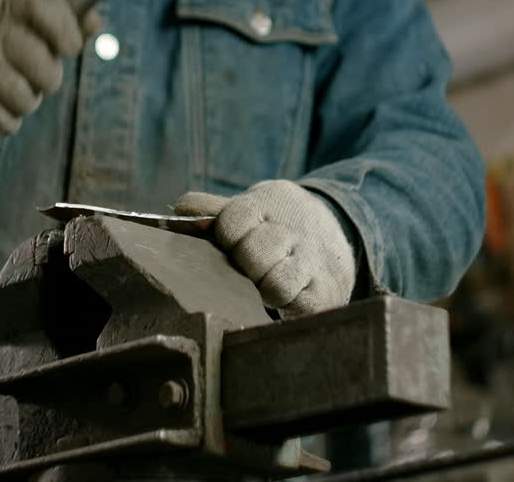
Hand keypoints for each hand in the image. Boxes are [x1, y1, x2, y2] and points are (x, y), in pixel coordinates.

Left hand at [173, 180, 355, 316]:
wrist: (338, 229)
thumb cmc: (277, 222)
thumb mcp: (250, 205)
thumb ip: (211, 210)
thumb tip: (175, 214)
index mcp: (267, 205)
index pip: (231, 222)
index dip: (226, 238)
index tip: (232, 244)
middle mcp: (292, 232)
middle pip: (253, 254)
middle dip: (244, 265)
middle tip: (248, 270)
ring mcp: (311, 263)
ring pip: (276, 284)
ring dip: (264, 290)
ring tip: (264, 288)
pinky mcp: (325, 292)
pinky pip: (300, 306)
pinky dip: (287, 308)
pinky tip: (285, 301)